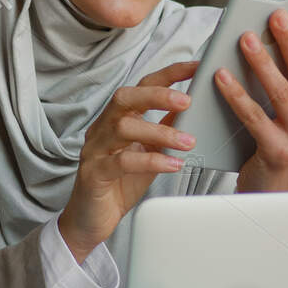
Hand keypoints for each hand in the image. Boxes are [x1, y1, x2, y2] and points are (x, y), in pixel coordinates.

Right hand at [58, 60, 197, 262]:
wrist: (91, 220)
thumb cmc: (119, 184)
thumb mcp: (149, 152)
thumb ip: (164, 130)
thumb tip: (191, 109)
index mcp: (116, 119)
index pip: (141, 87)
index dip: (168, 75)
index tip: (196, 67)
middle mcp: (102, 129)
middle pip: (125, 98)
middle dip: (157, 95)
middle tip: (187, 100)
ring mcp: (95, 149)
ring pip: (124, 127)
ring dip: (160, 132)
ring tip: (187, 142)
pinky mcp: (94, 173)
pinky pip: (122, 161)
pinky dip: (151, 161)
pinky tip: (173, 164)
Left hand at [217, 10, 287, 192]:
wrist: (274, 194)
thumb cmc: (281, 143)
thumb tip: (272, 39)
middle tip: (274, 16)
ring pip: (281, 92)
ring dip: (262, 61)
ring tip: (245, 38)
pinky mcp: (278, 152)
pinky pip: (253, 116)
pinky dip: (235, 93)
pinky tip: (221, 75)